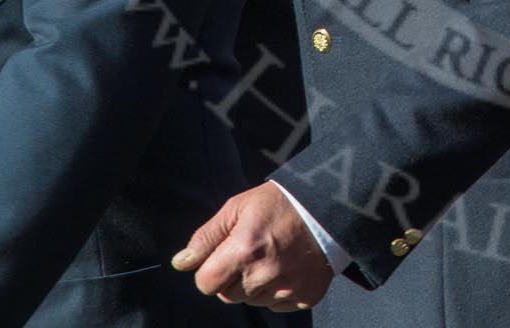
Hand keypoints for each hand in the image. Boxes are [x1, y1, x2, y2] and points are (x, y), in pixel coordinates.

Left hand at [173, 182, 333, 311]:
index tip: (224, 256)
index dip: (210, 270)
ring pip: (252, 301)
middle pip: (228, 296)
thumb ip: (207, 237)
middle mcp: (265, 274)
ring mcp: (287, 288)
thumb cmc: (279, 204)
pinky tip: (287, 267)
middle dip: (233, 278)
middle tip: (252, 251)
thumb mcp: (238, 208)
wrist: (329, 206)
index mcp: (244, 250)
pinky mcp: (305, 297)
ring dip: (255, 285)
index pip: (205, 284)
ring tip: (272, 257)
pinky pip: (277, 305)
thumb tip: (181, 262)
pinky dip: (278, 291)